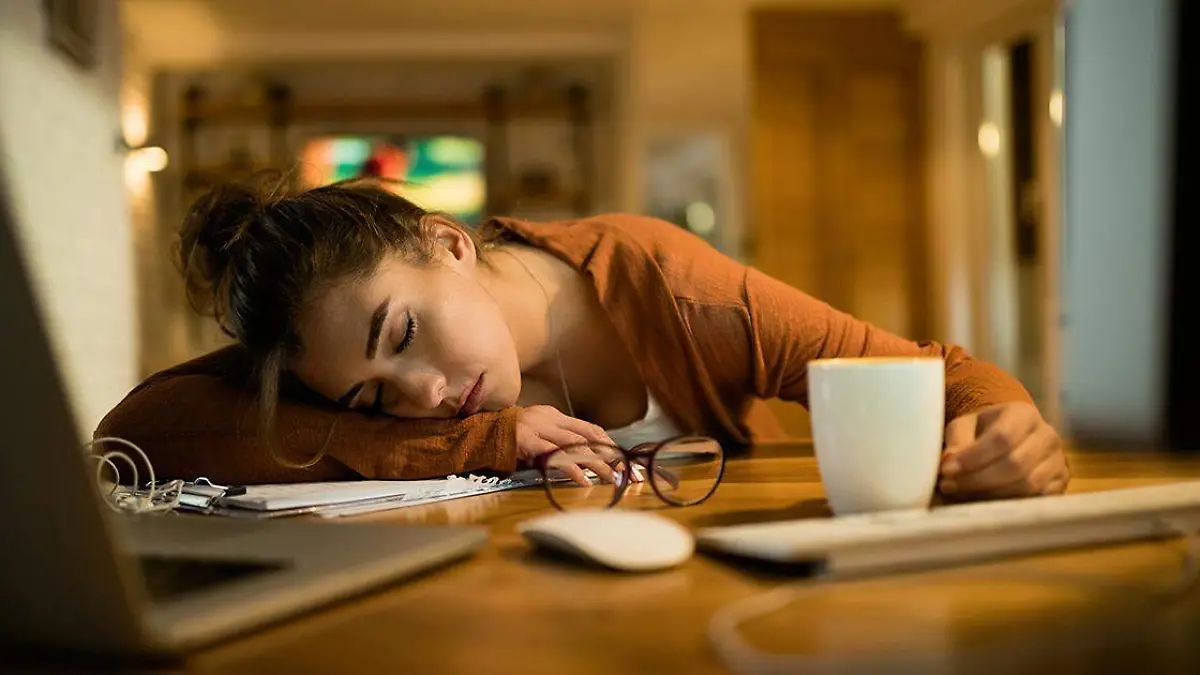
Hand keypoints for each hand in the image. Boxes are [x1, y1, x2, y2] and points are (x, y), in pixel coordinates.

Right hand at [515, 406, 637, 486]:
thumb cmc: (508, 439)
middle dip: (610, 455)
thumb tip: (585, 458)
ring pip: (576, 445)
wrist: (477, 434)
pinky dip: (573, 469)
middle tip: (625, 473)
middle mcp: (548, 418)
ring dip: (597, 463)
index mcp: (553, 415)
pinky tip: (584, 481)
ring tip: (611, 478)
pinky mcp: (527, 442)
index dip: (609, 444)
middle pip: (588, 436)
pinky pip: (555, 456)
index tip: (624, 461)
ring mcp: (537, 429)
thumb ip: (557, 441)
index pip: (589, 428)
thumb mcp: (536, 434)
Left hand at [939, 402, 1068, 498]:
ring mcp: (1058, 461)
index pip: (1001, 438)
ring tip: (962, 494)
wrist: (1011, 438)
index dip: (973, 457)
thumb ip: (957, 439)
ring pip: (1027, 485)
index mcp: (1024, 414)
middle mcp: (1047, 435)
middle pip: (1015, 464)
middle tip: (950, 486)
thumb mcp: (965, 426)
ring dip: (990, 494)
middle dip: (978, 480)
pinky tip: (984, 501)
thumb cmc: (984, 431)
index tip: (947, 470)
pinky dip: (1008, 503)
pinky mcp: (1061, 483)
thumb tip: (949, 462)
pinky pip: (1037, 499)